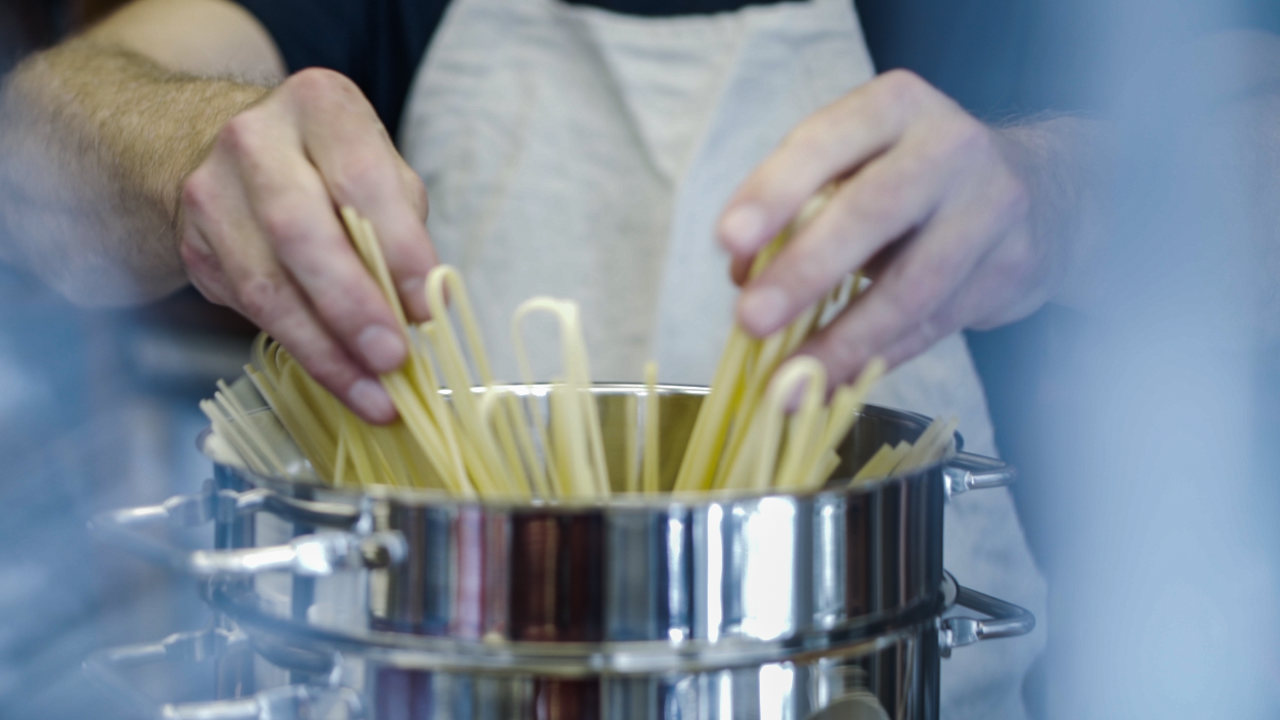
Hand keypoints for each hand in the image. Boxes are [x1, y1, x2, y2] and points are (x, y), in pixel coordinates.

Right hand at [179, 68, 433, 422]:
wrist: (236, 157)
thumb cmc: (330, 169)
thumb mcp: (381, 173)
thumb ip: (403, 230)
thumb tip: (423, 308)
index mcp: (319, 107)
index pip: (361, 181)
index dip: (398, 250)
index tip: (429, 309)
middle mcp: (255, 140)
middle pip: (299, 231)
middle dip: (351, 306)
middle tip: (392, 359)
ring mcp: (211, 193)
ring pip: (267, 285)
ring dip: (325, 351)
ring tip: (373, 393)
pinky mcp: (195, 246)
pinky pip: (248, 309)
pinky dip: (300, 350)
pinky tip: (339, 376)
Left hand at [719, 70, 1068, 384]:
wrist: (1041, 189)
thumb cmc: (916, 176)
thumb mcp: (859, 164)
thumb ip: (799, 206)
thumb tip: (744, 275)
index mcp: (894, 106)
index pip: (824, 142)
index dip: (774, 192)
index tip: (729, 240)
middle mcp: (949, 146)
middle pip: (872, 211)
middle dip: (806, 270)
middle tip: (751, 320)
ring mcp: (991, 207)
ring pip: (910, 286)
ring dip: (842, 341)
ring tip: (789, 382)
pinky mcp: (1012, 268)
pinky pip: (933, 325)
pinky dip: (875, 361)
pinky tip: (831, 387)